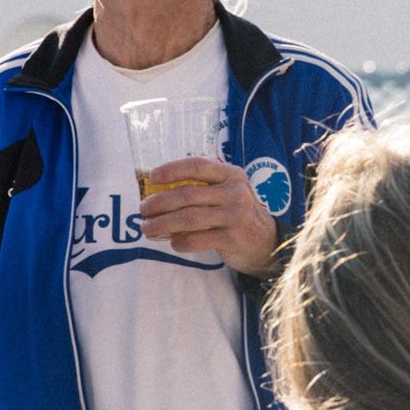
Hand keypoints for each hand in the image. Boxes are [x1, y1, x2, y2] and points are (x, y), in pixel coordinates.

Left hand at [137, 156, 279, 276]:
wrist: (267, 242)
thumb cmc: (238, 214)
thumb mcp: (229, 192)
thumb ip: (204, 187)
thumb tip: (159, 190)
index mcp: (231, 175)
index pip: (197, 166)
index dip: (172, 169)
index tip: (152, 177)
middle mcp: (234, 193)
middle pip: (188, 194)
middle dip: (160, 202)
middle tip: (143, 209)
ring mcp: (234, 216)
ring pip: (189, 218)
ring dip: (163, 223)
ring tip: (147, 228)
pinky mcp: (231, 239)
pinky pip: (197, 240)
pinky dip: (180, 242)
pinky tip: (173, 242)